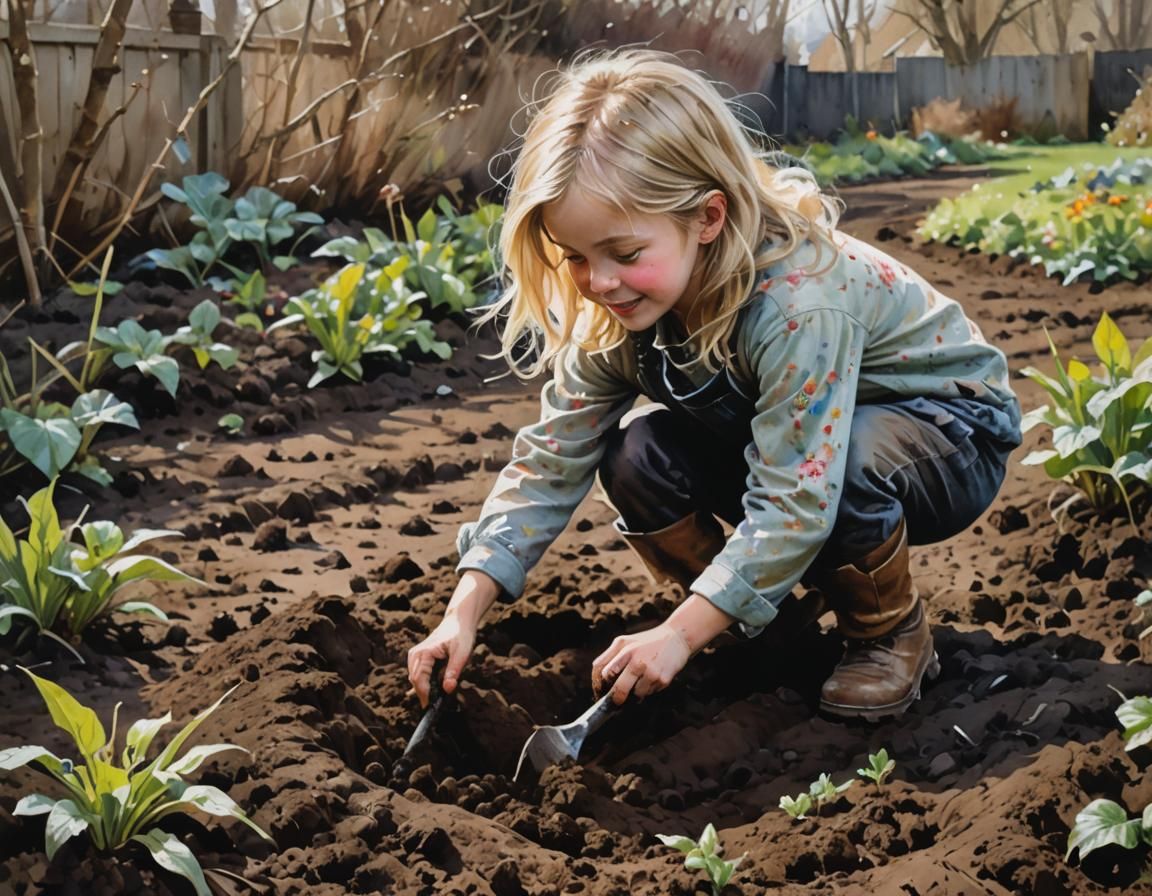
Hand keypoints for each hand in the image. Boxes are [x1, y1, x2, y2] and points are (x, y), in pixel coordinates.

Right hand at [406, 570, 500, 706]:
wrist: (458, 622)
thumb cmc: (461, 635)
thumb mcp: (462, 653)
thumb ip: (454, 671)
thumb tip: (448, 689)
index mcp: (424, 653)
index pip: (419, 680)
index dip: (425, 696)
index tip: (432, 708)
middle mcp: (415, 655)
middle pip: (415, 682)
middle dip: (426, 694)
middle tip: (438, 705)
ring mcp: (415, 656)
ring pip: (416, 680)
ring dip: (426, 689)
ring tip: (439, 696)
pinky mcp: (419, 659)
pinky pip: (419, 676)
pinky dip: (426, 684)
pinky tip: (433, 691)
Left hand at [591, 622, 690, 704]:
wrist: (677, 637)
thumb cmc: (647, 641)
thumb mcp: (625, 641)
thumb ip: (609, 655)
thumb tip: (596, 672)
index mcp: (626, 651)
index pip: (607, 673)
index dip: (602, 685)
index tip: (602, 691)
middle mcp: (638, 662)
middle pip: (620, 690)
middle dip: (616, 699)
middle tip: (615, 702)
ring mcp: (652, 672)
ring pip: (636, 695)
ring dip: (635, 694)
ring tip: (640, 680)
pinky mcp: (663, 680)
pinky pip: (650, 693)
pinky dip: (648, 690)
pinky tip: (652, 678)